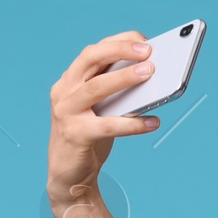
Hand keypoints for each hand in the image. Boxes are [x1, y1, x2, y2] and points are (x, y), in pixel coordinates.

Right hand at [46, 31, 159, 217]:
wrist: (69, 179)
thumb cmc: (89, 139)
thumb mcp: (100, 110)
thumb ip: (115, 93)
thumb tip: (148, 76)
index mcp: (69, 80)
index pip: (93, 51)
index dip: (118, 42)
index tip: (142, 39)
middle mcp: (64, 91)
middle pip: (90, 59)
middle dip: (119, 50)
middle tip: (147, 50)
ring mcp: (66, 112)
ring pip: (96, 87)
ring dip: (124, 78)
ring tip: (149, 73)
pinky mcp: (75, 135)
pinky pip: (108, 125)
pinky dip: (132, 124)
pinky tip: (153, 122)